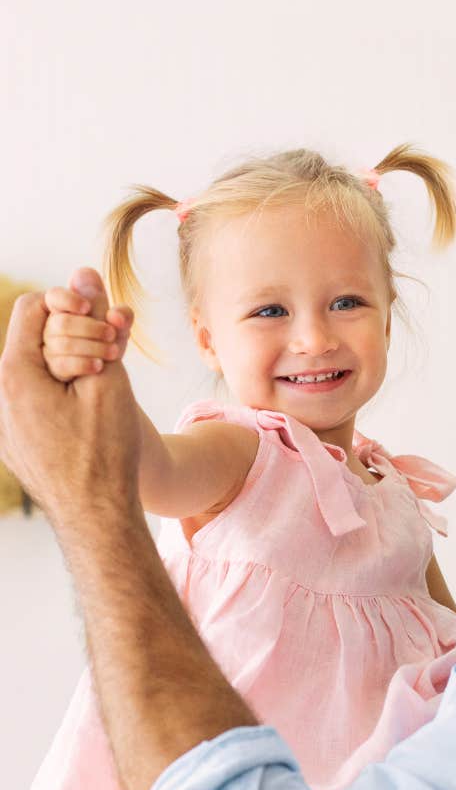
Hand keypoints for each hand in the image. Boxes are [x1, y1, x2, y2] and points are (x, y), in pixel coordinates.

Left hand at [0, 268, 141, 527]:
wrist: (96, 517)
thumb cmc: (104, 450)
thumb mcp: (107, 377)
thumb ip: (92, 323)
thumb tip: (83, 272)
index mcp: (13, 375)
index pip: (35, 307)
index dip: (74, 306)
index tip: (104, 325)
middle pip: (36, 336)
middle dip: (79, 338)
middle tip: (112, 362)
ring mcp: (5, 421)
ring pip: (39, 367)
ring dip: (75, 364)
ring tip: (106, 385)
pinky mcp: (17, 439)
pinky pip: (38, 397)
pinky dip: (66, 391)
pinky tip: (92, 408)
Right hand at [43, 275, 132, 380]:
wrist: (114, 379)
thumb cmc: (113, 344)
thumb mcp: (122, 329)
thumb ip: (119, 312)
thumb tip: (98, 286)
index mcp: (67, 309)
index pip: (55, 296)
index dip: (68, 299)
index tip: (86, 307)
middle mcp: (53, 327)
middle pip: (61, 322)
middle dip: (90, 328)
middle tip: (112, 333)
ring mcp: (50, 348)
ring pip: (62, 344)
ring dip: (93, 347)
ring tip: (114, 352)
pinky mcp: (53, 370)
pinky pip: (62, 364)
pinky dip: (84, 364)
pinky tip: (99, 366)